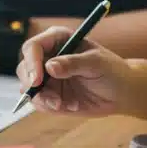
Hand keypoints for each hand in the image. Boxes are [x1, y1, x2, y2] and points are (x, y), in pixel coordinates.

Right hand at [15, 26, 134, 115]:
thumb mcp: (97, 64)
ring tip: (63, 105)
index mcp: (57, 40)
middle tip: (49, 98)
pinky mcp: (49, 94)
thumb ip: (74, 63)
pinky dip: (51, 107)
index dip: (31, 62)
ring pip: (28, 88)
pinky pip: (38, 102)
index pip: (33, 47)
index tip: (37, 80)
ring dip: (43, 99)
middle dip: (31, 85)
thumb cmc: (113, 71)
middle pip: (24, 68)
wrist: (122, 93)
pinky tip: (71, 106)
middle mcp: (47, 57)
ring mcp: (46, 77)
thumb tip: (50, 67)